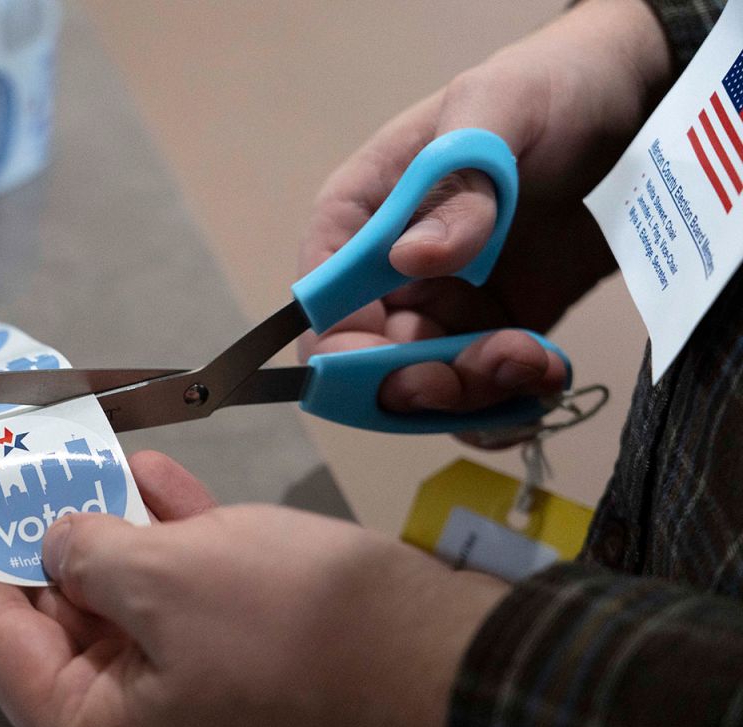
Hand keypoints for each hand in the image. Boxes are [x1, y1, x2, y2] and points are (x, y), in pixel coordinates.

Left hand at [0, 451, 508, 726]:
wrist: (453, 661)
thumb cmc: (296, 629)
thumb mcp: (167, 578)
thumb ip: (86, 553)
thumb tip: (59, 541)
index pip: (2, 644)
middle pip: (64, 623)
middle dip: (39, 537)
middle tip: (1, 473)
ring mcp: (200, 703)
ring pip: (130, 603)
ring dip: (110, 525)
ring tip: (71, 457)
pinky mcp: (250, 668)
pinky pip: (188, 600)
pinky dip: (171, 538)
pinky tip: (153, 477)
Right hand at [301, 0, 671, 416]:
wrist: (632, 109)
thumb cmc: (546, 91)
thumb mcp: (497, 109)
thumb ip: (455, 181)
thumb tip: (410, 258)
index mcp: (361, 217)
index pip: (322, 302)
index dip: (346, 350)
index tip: (405, 365)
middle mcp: (389, 274)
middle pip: (370, 364)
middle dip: (425, 384)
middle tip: (491, 364)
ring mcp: (442, 309)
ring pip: (428, 392)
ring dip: (478, 399)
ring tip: (537, 361)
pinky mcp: (496, 334)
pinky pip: (481, 400)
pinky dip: (510, 407)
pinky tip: (547, 376)